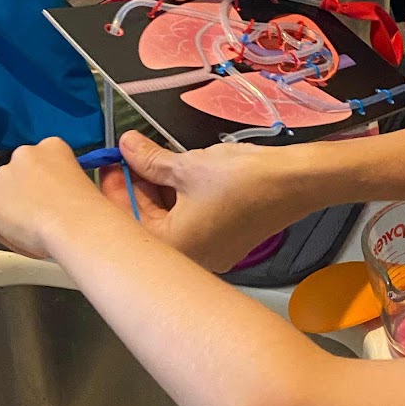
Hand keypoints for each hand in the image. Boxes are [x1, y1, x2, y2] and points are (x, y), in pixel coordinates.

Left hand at [0, 138, 110, 258]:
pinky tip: (24, 235)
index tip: (54, 196)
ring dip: (13, 207)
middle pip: (19, 174)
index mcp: (52, 145)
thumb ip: (70, 179)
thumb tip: (68, 190)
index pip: (43, 161)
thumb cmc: (87, 208)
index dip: (47, 182)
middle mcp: (24, 154)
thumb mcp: (88, 180)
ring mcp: (3, 175)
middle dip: (27, 192)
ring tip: (33, 228)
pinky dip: (3, 227)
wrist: (72, 223)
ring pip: (3, 193)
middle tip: (43, 214)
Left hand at [97, 131, 319, 270]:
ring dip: (160, 192)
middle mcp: (190, 260)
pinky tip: (177, 174)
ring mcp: (210, 254)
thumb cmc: (241, 179)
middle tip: (128, 157)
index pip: (127, 221)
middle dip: (138, 188)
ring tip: (152, 159)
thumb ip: (150, 160)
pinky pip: (192, 224)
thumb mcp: (187, 166)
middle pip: (149, 224)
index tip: (108, 162)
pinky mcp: (227, 243)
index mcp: (173, 249)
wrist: (297, 182)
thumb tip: (125, 145)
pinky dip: (181, 201)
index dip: (114, 188)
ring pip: (171, 222)